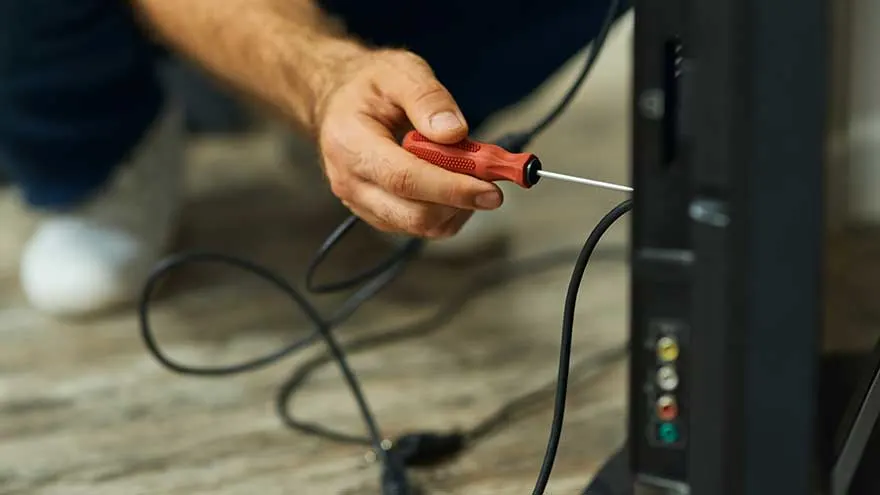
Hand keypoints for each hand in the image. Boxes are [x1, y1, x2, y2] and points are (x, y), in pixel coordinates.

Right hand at [315, 49, 503, 237]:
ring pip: (421, 227)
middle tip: (493, 181)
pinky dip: (446, 211)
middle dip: (460, 202)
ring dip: (456, 207)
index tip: (490, 188)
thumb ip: (427, 98)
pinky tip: (453, 182)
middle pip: (413, 214)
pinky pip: (418, 228)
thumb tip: (454, 133)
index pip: (404, 179)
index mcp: (350, 144)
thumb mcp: (399, 71)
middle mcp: (349, 182)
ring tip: (467, 171)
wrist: (339, 101)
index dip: (450, 188)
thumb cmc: (370, 85)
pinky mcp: (376, 214)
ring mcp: (361, 203)